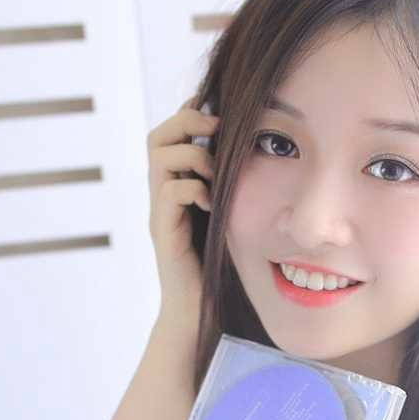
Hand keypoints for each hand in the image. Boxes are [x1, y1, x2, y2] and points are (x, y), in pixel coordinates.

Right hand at [147, 94, 218, 321]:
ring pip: (160, 157)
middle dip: (187, 121)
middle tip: (216, 126)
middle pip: (157, 136)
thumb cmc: (218, 270)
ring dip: (193, 156)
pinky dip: (192, 190)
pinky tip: (211, 205)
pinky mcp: (164, 234)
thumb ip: (232, 190)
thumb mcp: (229, 219)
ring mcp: (160, 214)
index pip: (171, 135)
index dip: (190, 113)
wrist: (198, 313)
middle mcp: (163, 196)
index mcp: (177, 188)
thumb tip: (261, 158)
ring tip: (213, 174)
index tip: (218, 106)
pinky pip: (170, 193)